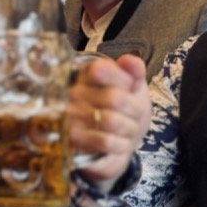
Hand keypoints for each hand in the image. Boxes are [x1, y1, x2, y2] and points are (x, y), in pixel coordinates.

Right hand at [68, 54, 149, 184]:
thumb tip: (129, 60)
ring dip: (130, 129)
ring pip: (113, 121)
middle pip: (116, 98)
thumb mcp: (133, 88)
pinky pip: (105, 141)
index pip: (104, 69)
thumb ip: (134, 72)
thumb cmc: (123, 111)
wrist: (111, 146)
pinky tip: (120, 141)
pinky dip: (121, 143)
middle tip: (135, 115)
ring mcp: (71, 116)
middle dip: (136, 110)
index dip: (126, 82)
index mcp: (86, 74)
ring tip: (128, 129)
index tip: (131, 89)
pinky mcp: (72, 138)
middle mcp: (73, 92)